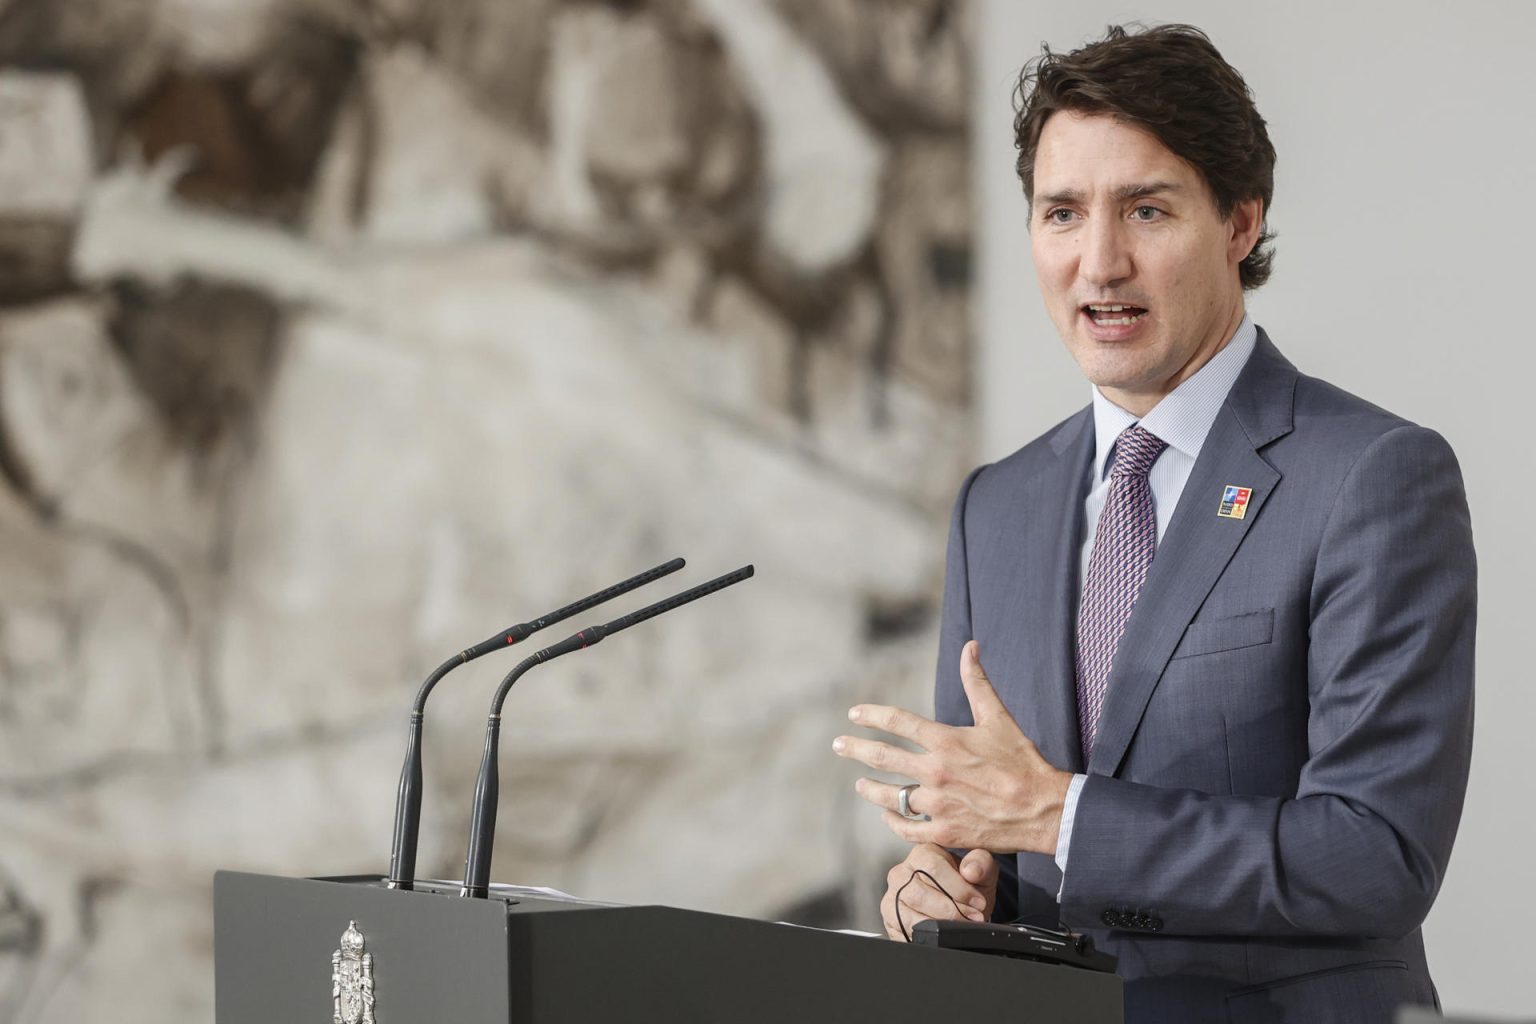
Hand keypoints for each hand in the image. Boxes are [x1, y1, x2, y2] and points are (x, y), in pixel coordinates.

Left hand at [833, 640, 1071, 854]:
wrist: (1044, 809)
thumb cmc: (1022, 761)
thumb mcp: (998, 717)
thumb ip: (977, 682)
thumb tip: (969, 646)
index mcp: (945, 741)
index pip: (897, 722)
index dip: (871, 715)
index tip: (853, 713)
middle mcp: (935, 772)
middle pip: (881, 757)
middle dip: (854, 749)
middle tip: (838, 745)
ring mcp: (938, 804)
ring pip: (890, 796)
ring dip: (870, 789)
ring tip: (860, 785)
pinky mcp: (945, 832)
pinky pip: (907, 828)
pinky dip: (894, 820)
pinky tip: (888, 815)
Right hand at [879, 844, 997, 940]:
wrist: (960, 905)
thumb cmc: (967, 884)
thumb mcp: (981, 870)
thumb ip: (981, 864)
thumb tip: (970, 870)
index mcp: (922, 853)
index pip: (932, 867)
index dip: (958, 888)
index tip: (977, 902)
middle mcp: (901, 872)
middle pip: (919, 894)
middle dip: (950, 910)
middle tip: (972, 917)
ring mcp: (892, 895)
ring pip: (909, 914)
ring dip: (938, 924)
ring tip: (959, 926)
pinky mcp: (889, 918)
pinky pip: (902, 931)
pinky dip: (924, 936)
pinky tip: (941, 933)